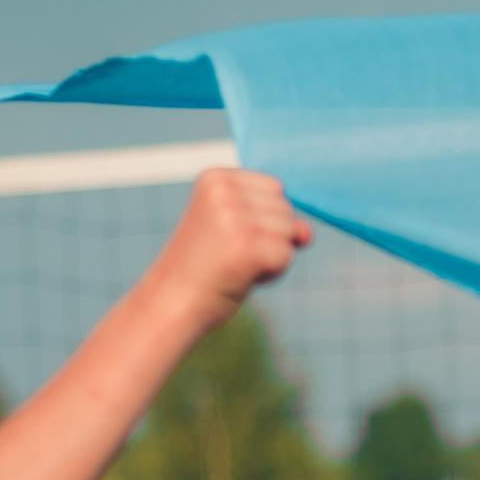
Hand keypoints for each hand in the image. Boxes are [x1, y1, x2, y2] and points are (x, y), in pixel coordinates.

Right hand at [149, 169, 312, 316]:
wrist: (172, 302)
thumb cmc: (206, 266)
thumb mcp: (236, 228)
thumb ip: (274, 219)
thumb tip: (307, 232)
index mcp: (216, 177)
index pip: (275, 188)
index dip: (263, 218)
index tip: (229, 235)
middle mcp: (224, 191)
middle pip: (285, 208)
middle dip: (269, 237)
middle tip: (230, 253)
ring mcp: (234, 218)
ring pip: (290, 232)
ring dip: (272, 255)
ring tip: (235, 264)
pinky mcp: (246, 246)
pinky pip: (286, 256)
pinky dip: (272, 272)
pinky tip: (242, 276)